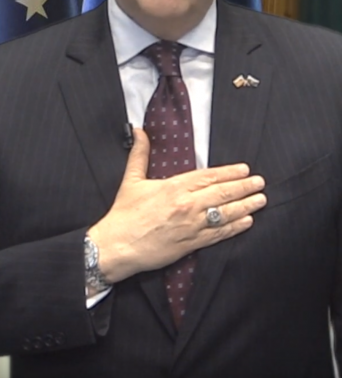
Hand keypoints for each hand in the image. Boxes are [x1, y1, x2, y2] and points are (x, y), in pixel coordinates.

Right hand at [87, 128, 265, 282]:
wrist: (118, 245)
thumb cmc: (124, 213)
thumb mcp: (131, 179)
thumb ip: (139, 154)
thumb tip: (139, 131)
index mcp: (174, 188)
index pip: (208, 177)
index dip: (229, 173)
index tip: (245, 169)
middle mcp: (187, 206)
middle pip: (222, 194)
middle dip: (244, 188)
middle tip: (260, 183)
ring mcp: (191, 226)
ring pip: (225, 214)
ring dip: (245, 206)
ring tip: (260, 201)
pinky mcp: (191, 244)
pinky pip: (219, 235)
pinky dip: (235, 228)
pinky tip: (247, 222)